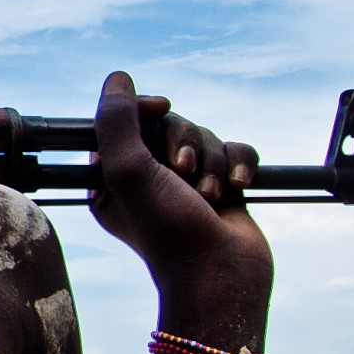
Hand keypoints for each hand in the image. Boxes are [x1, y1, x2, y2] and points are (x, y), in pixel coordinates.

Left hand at [89, 72, 272, 307]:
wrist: (221, 274)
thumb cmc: (168, 230)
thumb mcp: (129, 171)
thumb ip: (118, 121)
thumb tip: (117, 78)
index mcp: (113, 176)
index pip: (127, 120)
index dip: (146, 109)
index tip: (160, 108)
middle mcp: (148, 176)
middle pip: (170, 123)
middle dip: (184, 143)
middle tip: (182, 173)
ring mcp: (187, 181)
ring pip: (206, 136)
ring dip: (211, 161)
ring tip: (208, 195)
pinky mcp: (224, 185)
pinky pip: (236, 150)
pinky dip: (239, 165)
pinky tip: (236, 188)